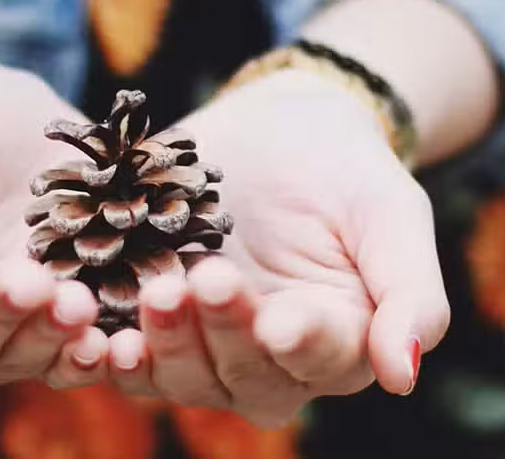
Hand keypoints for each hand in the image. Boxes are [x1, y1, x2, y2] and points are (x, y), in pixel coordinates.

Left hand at [105, 69, 450, 425]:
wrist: (278, 127)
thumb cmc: (349, 171)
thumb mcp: (393, 214)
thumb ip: (411, 292)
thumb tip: (403, 374)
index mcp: (337, 344)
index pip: (322, 360)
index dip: (301, 344)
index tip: (282, 322)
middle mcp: (268, 361)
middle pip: (246, 377)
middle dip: (225, 332)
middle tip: (209, 278)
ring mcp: (203, 346)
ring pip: (183, 376)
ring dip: (164, 345)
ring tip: (158, 293)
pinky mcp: (147, 319)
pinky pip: (124, 353)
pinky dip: (106, 346)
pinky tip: (93, 321)